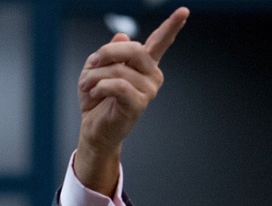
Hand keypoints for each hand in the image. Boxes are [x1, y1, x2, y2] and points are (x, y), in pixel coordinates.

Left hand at [74, 7, 187, 192]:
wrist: (92, 128)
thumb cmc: (96, 99)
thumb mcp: (95, 70)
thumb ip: (108, 53)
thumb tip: (122, 36)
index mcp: (143, 64)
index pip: (160, 42)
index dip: (171, 26)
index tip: (183, 11)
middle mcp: (151, 74)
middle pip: (134, 49)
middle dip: (107, 53)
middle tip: (92, 64)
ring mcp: (148, 89)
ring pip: (120, 69)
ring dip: (96, 76)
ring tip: (88, 86)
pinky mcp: (139, 103)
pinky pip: (119, 85)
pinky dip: (101, 87)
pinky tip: (96, 94)